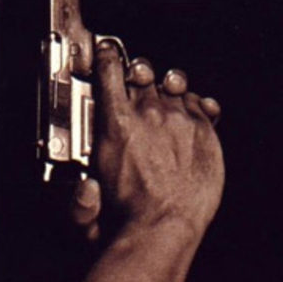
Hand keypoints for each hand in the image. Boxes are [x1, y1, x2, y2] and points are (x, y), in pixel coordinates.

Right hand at [92, 43, 224, 235]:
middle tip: (134, 82)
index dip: (106, 58)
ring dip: (166, 87)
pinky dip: (194, 102)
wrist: (165, 227)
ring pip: (172, 83)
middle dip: (136, 73)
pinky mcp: (203, 129)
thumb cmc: (129, 217)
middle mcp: (147, 113)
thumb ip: (79, 196)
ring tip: (164, 95)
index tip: (105, 55)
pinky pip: (199, 101)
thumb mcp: (87, 203)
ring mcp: (178, 119)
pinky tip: (190, 111)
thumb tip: (82, 188)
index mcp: (115, 122)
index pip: (109, 70)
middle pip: (142, 72)